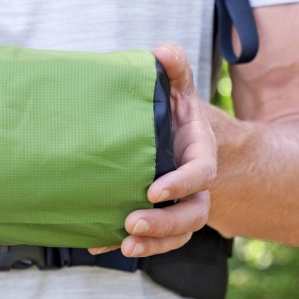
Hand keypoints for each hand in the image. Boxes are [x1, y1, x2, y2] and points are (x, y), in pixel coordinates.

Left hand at [89, 43, 215, 256]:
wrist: (174, 136)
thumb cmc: (173, 112)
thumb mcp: (176, 87)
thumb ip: (173, 70)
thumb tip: (162, 52)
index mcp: (200, 153)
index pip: (201, 173)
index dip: (182, 184)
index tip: (153, 190)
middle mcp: (193, 185)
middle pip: (193, 214)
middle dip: (165, 223)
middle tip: (132, 222)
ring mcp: (177, 204)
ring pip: (176, 234)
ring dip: (152, 244)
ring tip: (123, 245)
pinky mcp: (157, 216)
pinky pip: (150, 239)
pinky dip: (121, 241)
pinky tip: (97, 243)